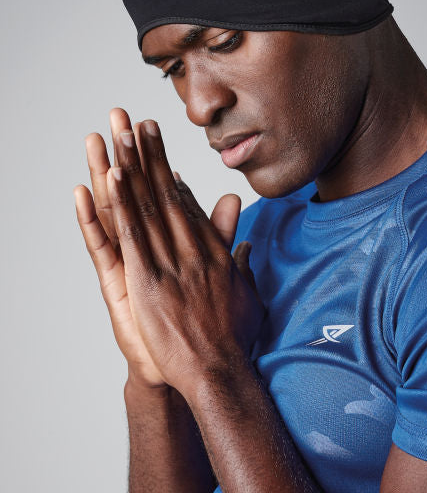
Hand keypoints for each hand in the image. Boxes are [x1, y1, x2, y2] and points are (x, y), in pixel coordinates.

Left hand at [97, 112, 263, 395]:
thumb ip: (242, 267)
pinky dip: (122, 205)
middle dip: (152, 156)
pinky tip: (114, 178)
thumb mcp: (247, 296)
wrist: (218, 371)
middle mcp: (192, 249)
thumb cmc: (234, 339)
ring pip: (148, 206)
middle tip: (139, 122)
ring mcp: (170, 262)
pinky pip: (133, 236)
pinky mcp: (148, 281)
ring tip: (122, 134)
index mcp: (212, 252)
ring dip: (134, 168)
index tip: (159, 154)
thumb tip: (246, 248)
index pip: (187, 208)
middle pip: (167, 194)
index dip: (170, 177)